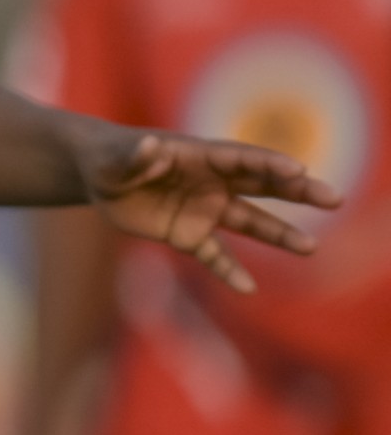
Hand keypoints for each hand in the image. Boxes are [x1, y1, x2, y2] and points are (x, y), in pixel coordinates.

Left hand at [78, 126, 339, 291]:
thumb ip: (133, 155)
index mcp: (200, 156)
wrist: (100, 177)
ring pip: (248, 223)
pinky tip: (248, 288)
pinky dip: (229, 271)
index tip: (299, 170)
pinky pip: (214, 255)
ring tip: (310, 248)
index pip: (242, 158)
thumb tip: (148, 146)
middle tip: (334, 198)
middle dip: (297, 191)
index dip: (270, 163)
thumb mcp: (115, 158)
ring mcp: (204, 209)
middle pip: (262, 186)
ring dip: (278, 235)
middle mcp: (211, 183)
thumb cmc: (110, 158)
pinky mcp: (188, 235)